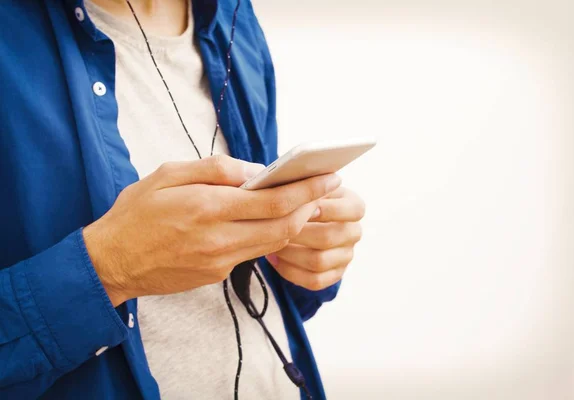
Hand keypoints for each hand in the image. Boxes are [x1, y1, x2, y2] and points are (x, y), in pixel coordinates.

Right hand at [83, 155, 341, 305]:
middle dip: (312, 207)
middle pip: (284, 227)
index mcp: (208, 208)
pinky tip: (273, 221)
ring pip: (274, 243)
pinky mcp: (217, 274)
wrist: (112, 262)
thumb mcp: (168, 174)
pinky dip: (271, 236)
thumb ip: (215, 170)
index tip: (329, 177)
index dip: (308, 190)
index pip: (275, 201)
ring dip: (296, 223)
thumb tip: (256, 170)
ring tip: (307, 202)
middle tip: (327, 189)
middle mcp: (220, 239)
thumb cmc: (136, 213)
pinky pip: (253, 253)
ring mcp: (221, 261)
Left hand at [266, 187, 364, 290]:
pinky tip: (273, 258)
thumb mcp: (308, 184)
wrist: (302, 220)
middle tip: (275, 225)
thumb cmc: (301, 197)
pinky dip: (290, 270)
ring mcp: (345, 256)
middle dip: (299, 231)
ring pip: (318, 260)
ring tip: (269, 242)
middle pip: (329, 237)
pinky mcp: (334, 275)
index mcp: (354, 206)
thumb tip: (290, 183)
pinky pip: (313, 280)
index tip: (307, 204)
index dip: (330, 209)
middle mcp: (353, 232)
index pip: (355, 209)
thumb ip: (304, 183)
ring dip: (290, 252)